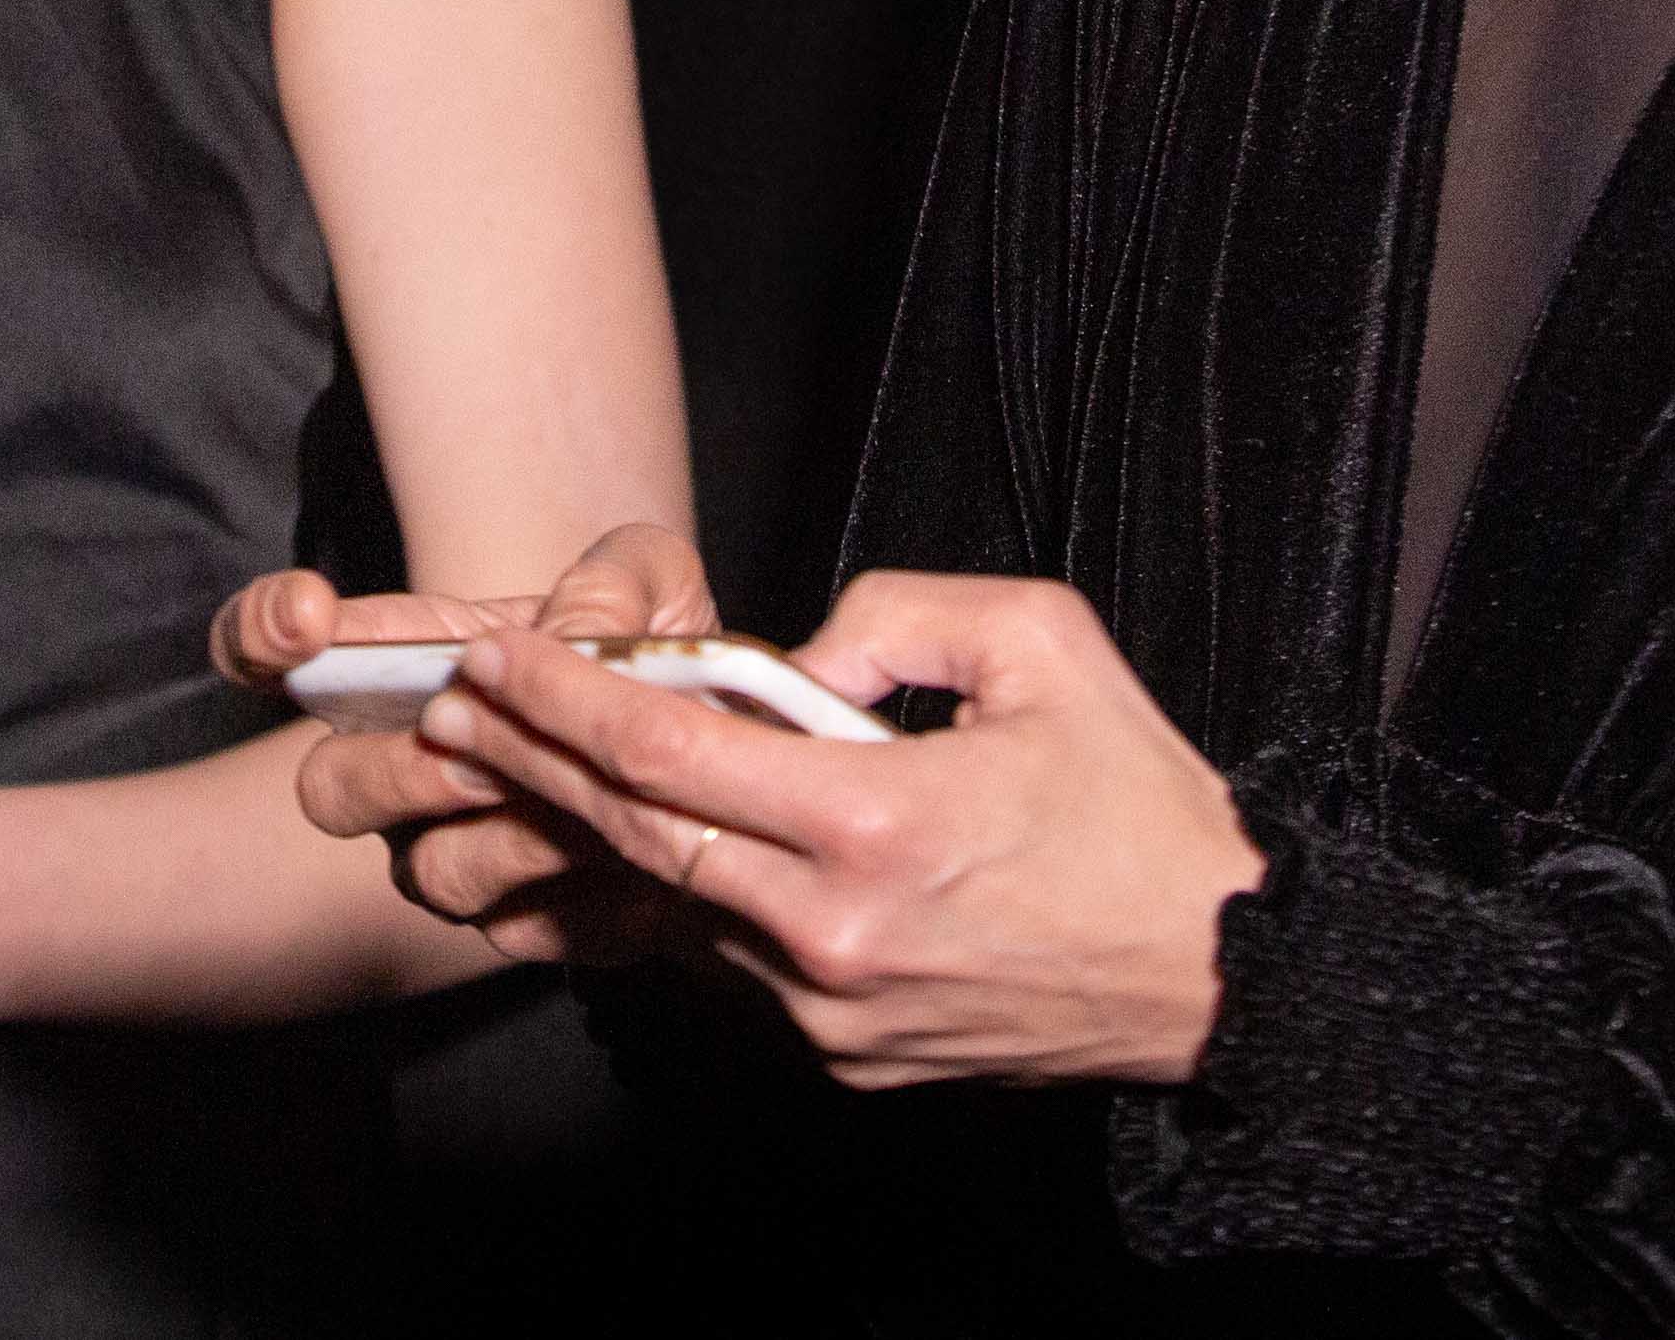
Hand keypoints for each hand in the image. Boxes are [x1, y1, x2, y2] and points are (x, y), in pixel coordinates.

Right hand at [213, 524, 715, 965]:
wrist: (734, 749)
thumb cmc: (661, 646)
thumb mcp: (653, 582)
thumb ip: (613, 584)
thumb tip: (573, 639)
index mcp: (412, 664)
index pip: (274, 647)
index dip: (261, 632)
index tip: (310, 619)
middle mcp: (409, 765)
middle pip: (328, 789)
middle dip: (397, 772)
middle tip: (479, 756)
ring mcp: (458, 850)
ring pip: (430, 873)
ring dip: (507, 841)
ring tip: (589, 809)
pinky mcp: (530, 924)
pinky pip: (529, 929)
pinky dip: (591, 897)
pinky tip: (649, 863)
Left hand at [420, 569, 1264, 1088]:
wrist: (1221, 971)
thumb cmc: (1139, 803)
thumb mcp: (1041, 642)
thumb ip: (897, 617)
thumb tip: (794, 660)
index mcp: (874, 821)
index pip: (668, 752)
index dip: (563, 701)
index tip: (494, 662)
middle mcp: (834, 930)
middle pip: (638, 837)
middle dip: (533, 765)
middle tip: (454, 714)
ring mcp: (835, 1010)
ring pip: (686, 908)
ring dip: (602, 839)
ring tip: (529, 773)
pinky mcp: (850, 1057)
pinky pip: (744, 965)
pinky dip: (697, 903)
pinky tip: (656, 855)